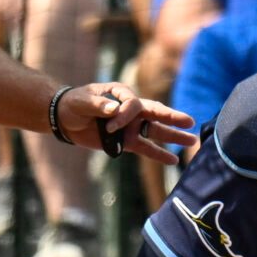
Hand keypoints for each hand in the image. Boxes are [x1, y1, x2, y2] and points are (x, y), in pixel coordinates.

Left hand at [52, 81, 190, 163]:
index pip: (134, 105)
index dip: (125, 115)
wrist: (64, 118)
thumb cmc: (74, 103)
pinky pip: (145, 148)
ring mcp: (131, 126)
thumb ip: (99, 104)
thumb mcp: (83, 101)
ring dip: (173, 136)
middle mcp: (131, 110)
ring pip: (156, 131)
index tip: (110, 125)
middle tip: (190, 122)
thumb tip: (114, 110)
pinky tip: (174, 161)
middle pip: (156, 113)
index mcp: (123, 94)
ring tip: (193, 140)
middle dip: (172, 118)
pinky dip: (159, 154)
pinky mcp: (126, 141)